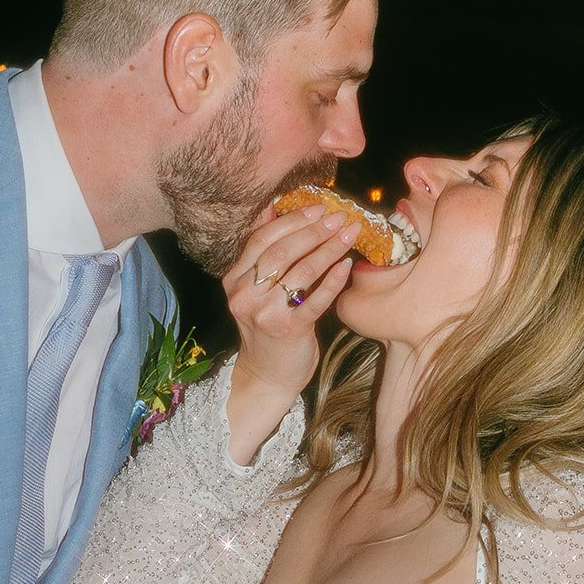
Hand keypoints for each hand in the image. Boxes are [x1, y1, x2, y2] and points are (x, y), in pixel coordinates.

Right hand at [224, 202, 360, 399]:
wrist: (268, 376)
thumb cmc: (268, 327)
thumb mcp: (255, 290)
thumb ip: (262, 254)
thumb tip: (272, 207)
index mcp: (234, 280)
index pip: (261, 239)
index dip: (292, 220)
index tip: (318, 208)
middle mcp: (244, 295)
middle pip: (281, 252)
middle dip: (314, 231)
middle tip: (340, 217)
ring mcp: (265, 314)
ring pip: (300, 272)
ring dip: (328, 249)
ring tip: (349, 235)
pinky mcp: (288, 330)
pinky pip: (315, 300)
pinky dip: (332, 280)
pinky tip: (346, 266)